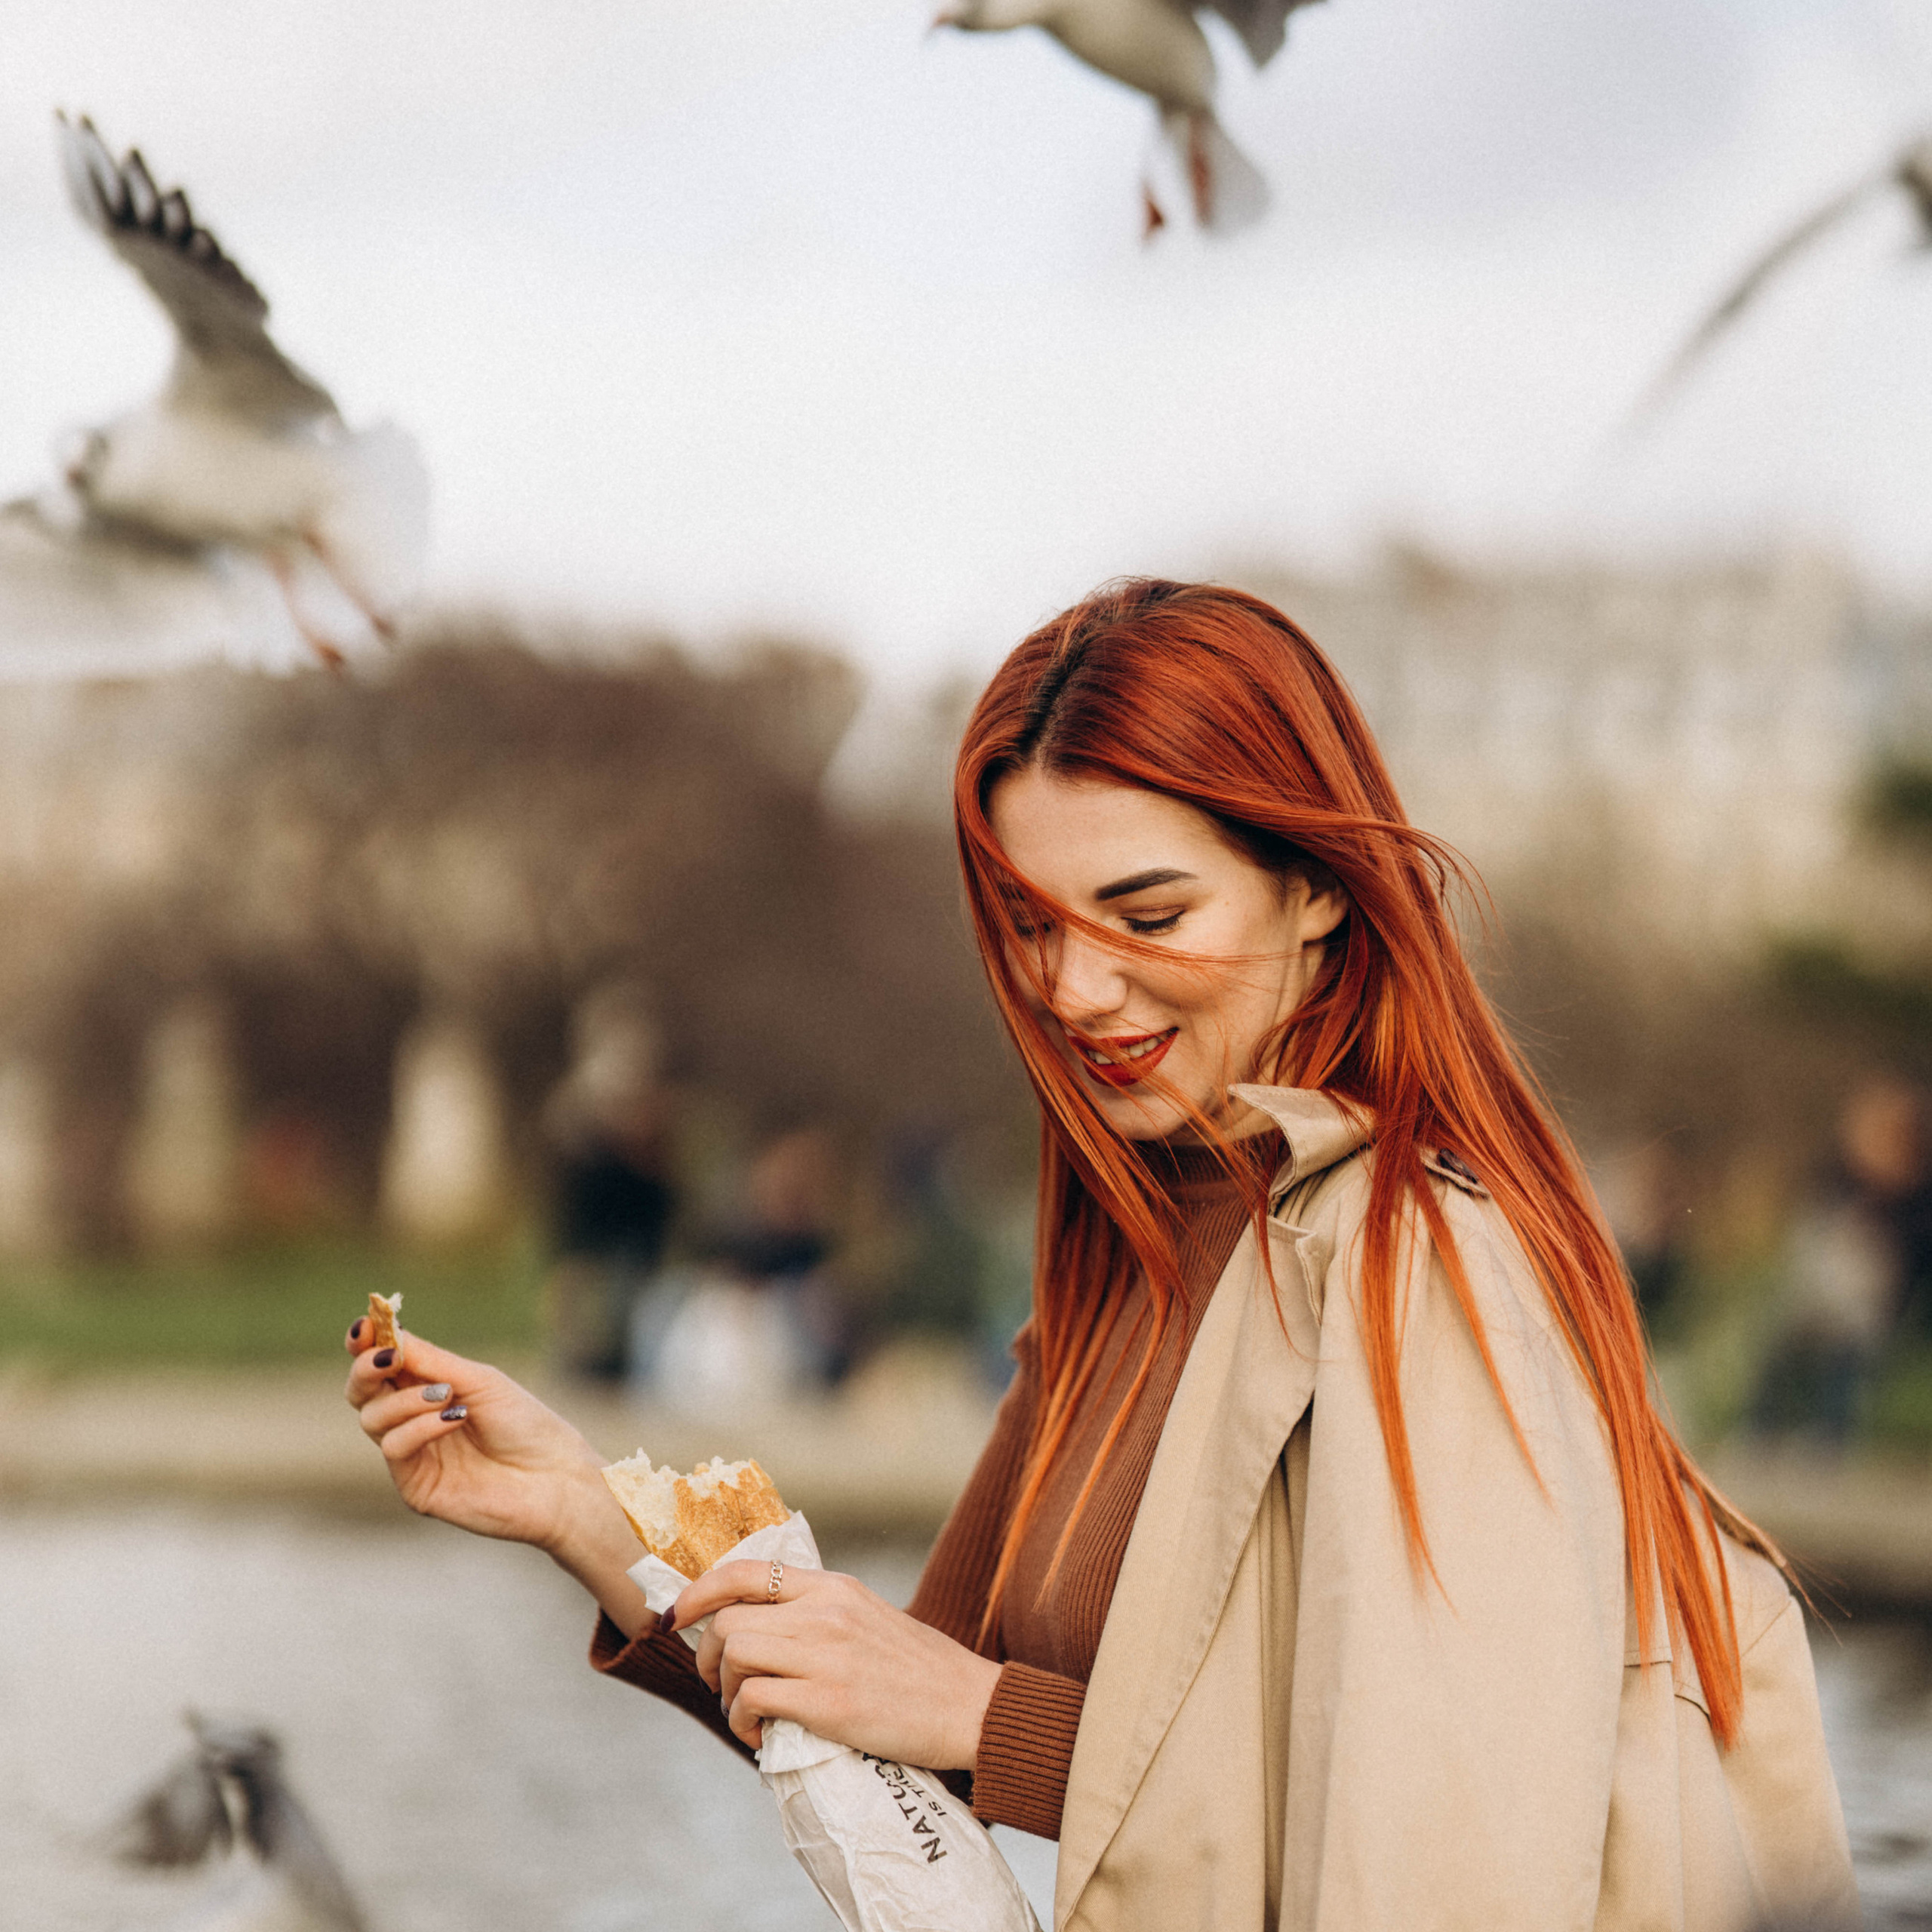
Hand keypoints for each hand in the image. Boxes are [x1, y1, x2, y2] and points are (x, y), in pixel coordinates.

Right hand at [343, 1320, 650, 1634]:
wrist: (553, 1476)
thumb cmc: (524, 1423)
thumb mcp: (478, 1380)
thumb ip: (430, 1360)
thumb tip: (387, 1332)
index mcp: (427, 1388)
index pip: (381, 1364)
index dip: (365, 1343)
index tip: (364, 1326)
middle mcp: (412, 1419)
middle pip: (361, 1391)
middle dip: (366, 1369)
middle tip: (388, 1357)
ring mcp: (412, 1454)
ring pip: (372, 1418)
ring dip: (405, 1399)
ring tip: (447, 1395)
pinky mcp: (414, 1485)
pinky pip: (394, 1447)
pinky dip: (419, 1427)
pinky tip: (453, 1419)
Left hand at [669, 1561, 1001, 1770]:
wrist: (972, 1707)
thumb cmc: (921, 1673)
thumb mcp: (869, 1619)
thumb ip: (822, 1617)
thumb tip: (767, 1631)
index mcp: (835, 1588)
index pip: (747, 1571)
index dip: (700, 1592)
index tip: (680, 1618)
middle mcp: (826, 1612)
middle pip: (729, 1619)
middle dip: (707, 1656)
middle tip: (719, 1684)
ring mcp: (827, 1655)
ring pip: (735, 1653)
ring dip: (724, 1690)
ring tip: (744, 1714)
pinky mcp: (831, 1702)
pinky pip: (753, 1700)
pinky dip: (742, 1722)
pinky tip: (759, 1737)